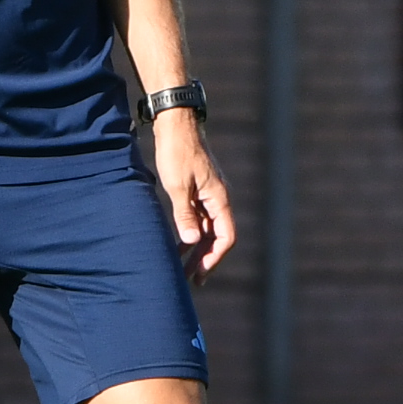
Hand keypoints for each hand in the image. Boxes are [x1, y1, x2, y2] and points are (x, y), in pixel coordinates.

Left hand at [152, 110, 235, 280]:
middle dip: (204, 259)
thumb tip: (193, 242)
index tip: (199, 273)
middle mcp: (218, 198)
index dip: (214, 258)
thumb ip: (185, 214)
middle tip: (190, 279)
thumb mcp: (177, 185)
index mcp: (219, 198)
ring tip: (181, 267)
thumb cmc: (176, 152)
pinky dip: (190, 232)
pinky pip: (199, 218)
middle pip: (217, 237)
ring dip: (196, 248)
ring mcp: (209, 194)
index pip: (226, 236)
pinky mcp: (198, 189)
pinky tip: (177, 243)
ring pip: (207, 229)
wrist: (176, 124)